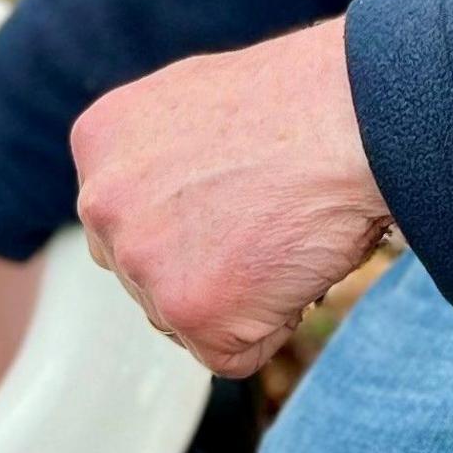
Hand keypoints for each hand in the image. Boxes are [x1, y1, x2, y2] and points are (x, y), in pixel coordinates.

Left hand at [69, 17, 388, 379]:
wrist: (353, 117)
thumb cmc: (303, 99)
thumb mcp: (195, 99)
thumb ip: (157, 150)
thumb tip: (167, 196)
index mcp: (98, 142)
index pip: (128, 216)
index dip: (194, 216)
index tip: (238, 190)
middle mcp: (100, 204)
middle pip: (146, 271)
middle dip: (204, 262)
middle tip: (266, 214)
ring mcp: (140, 261)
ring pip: (187, 315)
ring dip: (240, 294)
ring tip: (282, 228)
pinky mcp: (188, 313)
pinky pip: (234, 353)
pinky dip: (274, 325)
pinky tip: (295, 263)